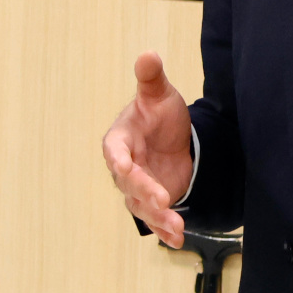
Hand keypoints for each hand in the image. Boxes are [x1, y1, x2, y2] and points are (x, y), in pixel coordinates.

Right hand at [101, 52, 194, 248]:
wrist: (173, 138)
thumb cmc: (159, 115)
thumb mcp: (159, 94)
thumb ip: (151, 79)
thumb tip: (148, 54)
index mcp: (120, 139)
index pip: (114, 150)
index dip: (118, 159)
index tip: (124, 167)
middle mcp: (124, 166)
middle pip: (129, 183)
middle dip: (144, 191)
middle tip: (162, 198)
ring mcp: (137, 187)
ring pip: (141, 205)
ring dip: (158, 216)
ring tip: (176, 226)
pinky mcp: (152, 202)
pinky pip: (154, 218)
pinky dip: (164, 229)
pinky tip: (177, 238)